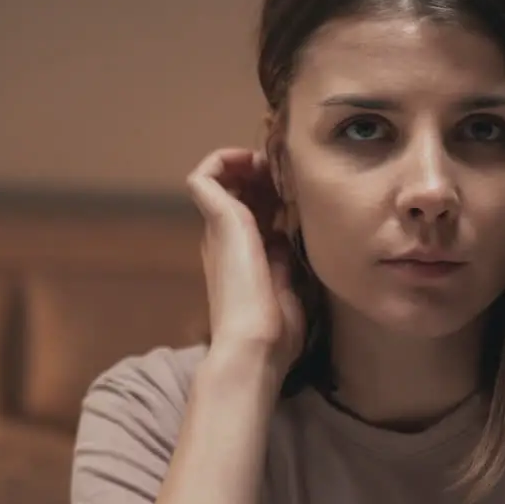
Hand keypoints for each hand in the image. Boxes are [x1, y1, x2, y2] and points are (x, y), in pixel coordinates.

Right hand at [186, 147, 304, 379]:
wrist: (255, 345)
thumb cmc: (275, 333)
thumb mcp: (288, 290)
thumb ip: (284, 264)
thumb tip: (285, 238)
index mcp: (242, 257)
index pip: (253, 211)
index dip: (274, 193)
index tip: (300, 194)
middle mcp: (224, 239)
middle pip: (238, 190)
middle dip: (264, 174)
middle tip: (290, 174)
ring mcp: (218, 229)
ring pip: (220, 178)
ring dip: (246, 163)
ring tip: (273, 165)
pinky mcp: (218, 219)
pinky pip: (204, 176)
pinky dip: (225, 159)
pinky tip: (255, 162)